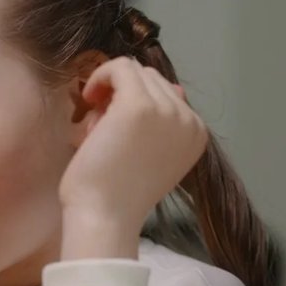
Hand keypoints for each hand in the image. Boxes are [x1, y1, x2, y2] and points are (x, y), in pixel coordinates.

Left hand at [59, 57, 207, 259]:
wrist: (105, 217)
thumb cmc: (117, 193)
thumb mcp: (151, 154)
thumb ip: (162, 121)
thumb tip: (174, 88)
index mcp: (196, 134)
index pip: (166, 93)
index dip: (135, 102)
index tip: (114, 126)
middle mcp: (189, 120)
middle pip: (151, 78)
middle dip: (122, 94)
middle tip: (102, 126)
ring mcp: (167, 111)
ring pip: (135, 71)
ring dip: (111, 90)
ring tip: (98, 124)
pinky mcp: (140, 105)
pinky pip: (119, 67)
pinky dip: (100, 77)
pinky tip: (88, 99)